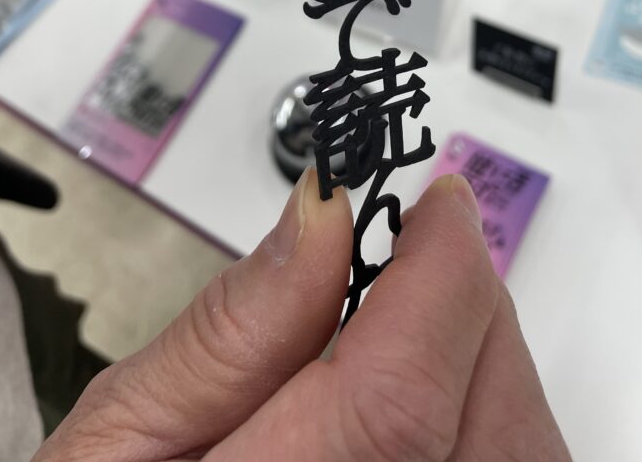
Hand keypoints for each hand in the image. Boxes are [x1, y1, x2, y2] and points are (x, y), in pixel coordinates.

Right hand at [33, 173, 570, 461]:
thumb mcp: (120, 437)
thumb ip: (226, 333)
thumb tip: (323, 215)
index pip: (400, 395)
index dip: (440, 275)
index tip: (440, 204)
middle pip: (486, 421)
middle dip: (466, 306)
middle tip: (420, 255)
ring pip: (521, 448)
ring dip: (481, 360)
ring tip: (412, 327)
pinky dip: (487, 416)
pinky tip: (429, 399)